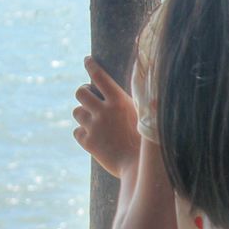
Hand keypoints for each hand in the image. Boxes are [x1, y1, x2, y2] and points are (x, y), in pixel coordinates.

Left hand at [72, 56, 140, 178]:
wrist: (139, 168)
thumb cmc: (148, 142)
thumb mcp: (147, 116)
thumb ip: (142, 101)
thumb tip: (151, 86)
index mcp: (119, 101)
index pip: (99, 76)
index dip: (91, 65)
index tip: (87, 60)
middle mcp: (103, 111)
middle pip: (80, 92)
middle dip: (84, 93)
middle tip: (91, 97)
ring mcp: (94, 128)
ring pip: (76, 112)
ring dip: (83, 114)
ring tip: (94, 120)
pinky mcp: (88, 143)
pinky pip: (77, 132)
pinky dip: (83, 133)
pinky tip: (94, 137)